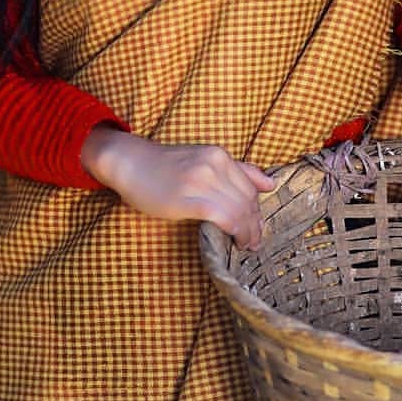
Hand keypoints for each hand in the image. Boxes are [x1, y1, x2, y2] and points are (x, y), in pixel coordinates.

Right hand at [80, 125, 275, 249]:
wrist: (130, 162)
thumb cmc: (164, 166)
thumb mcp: (203, 160)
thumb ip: (237, 171)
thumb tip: (270, 184)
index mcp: (219, 156)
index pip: (251, 187)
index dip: (258, 211)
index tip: (257, 227)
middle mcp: (214, 165)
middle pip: (248, 200)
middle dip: (255, 224)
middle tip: (255, 241)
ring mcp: (202, 181)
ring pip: (239, 210)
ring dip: (248, 231)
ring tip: (247, 245)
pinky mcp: (189, 198)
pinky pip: (224, 217)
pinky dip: (236, 231)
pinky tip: (236, 242)